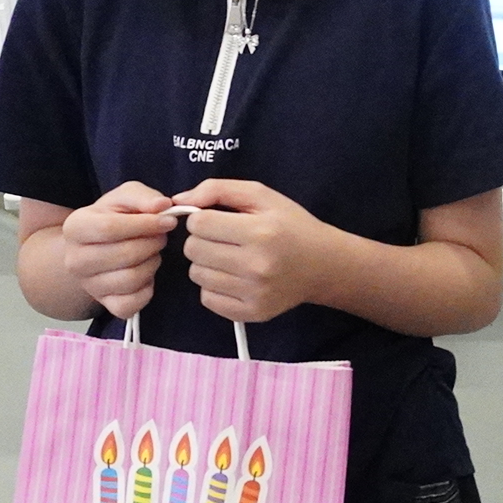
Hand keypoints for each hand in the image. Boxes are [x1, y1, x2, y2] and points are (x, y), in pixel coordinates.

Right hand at [61, 182, 176, 318]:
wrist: (97, 247)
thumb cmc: (113, 218)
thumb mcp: (125, 198)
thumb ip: (142, 197)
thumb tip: (163, 206)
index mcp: (75, 227)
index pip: (110, 228)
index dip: (145, 225)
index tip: (168, 222)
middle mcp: (75, 260)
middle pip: (124, 255)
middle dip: (152, 244)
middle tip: (160, 237)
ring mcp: (88, 285)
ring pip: (131, 279)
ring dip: (152, 264)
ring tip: (151, 253)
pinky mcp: (105, 304)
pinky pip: (132, 303)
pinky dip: (147, 289)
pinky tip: (146, 273)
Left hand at [175, 179, 340, 323]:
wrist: (324, 265)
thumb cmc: (291, 225)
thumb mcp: (262, 195)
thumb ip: (218, 189)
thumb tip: (178, 199)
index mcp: (259, 232)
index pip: (198, 224)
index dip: (203, 219)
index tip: (219, 221)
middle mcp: (256, 265)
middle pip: (193, 250)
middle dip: (202, 240)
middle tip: (224, 240)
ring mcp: (254, 293)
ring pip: (197, 275)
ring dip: (207, 264)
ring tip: (230, 258)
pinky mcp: (252, 312)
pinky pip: (207, 299)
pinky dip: (214, 287)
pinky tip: (233, 277)